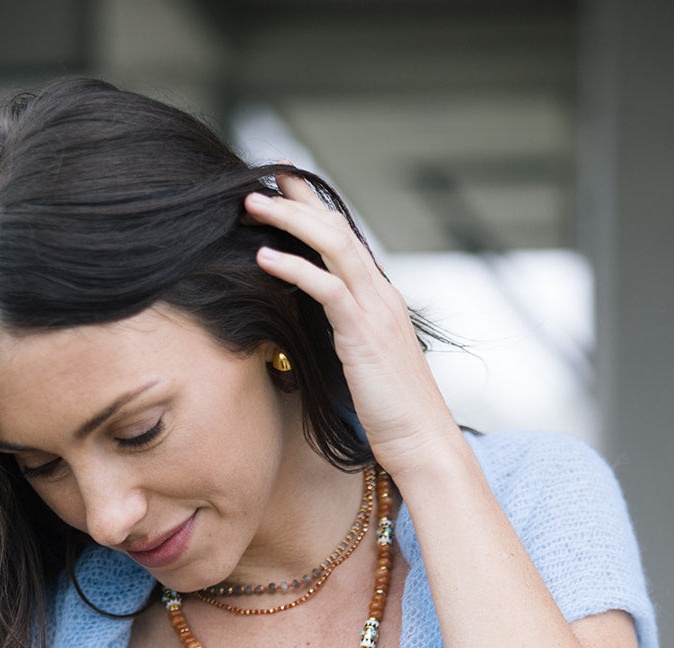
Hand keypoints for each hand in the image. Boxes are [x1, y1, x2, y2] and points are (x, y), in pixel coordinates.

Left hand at [245, 177, 461, 476]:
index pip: (345, 236)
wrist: (423, 441)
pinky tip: (263, 259)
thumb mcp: (361, 364)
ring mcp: (375, 310)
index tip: (281, 186)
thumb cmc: (391, 413)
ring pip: (332, 245)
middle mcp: (380, 294)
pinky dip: (293, 268)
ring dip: (288, 220)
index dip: (312, 207)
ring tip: (251, 206)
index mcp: (380, 298)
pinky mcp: (364, 334)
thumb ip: (341, 335)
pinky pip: (327, 288)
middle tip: (258, 179)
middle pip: (336, 227)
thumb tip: (308, 327)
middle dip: (296, 199)